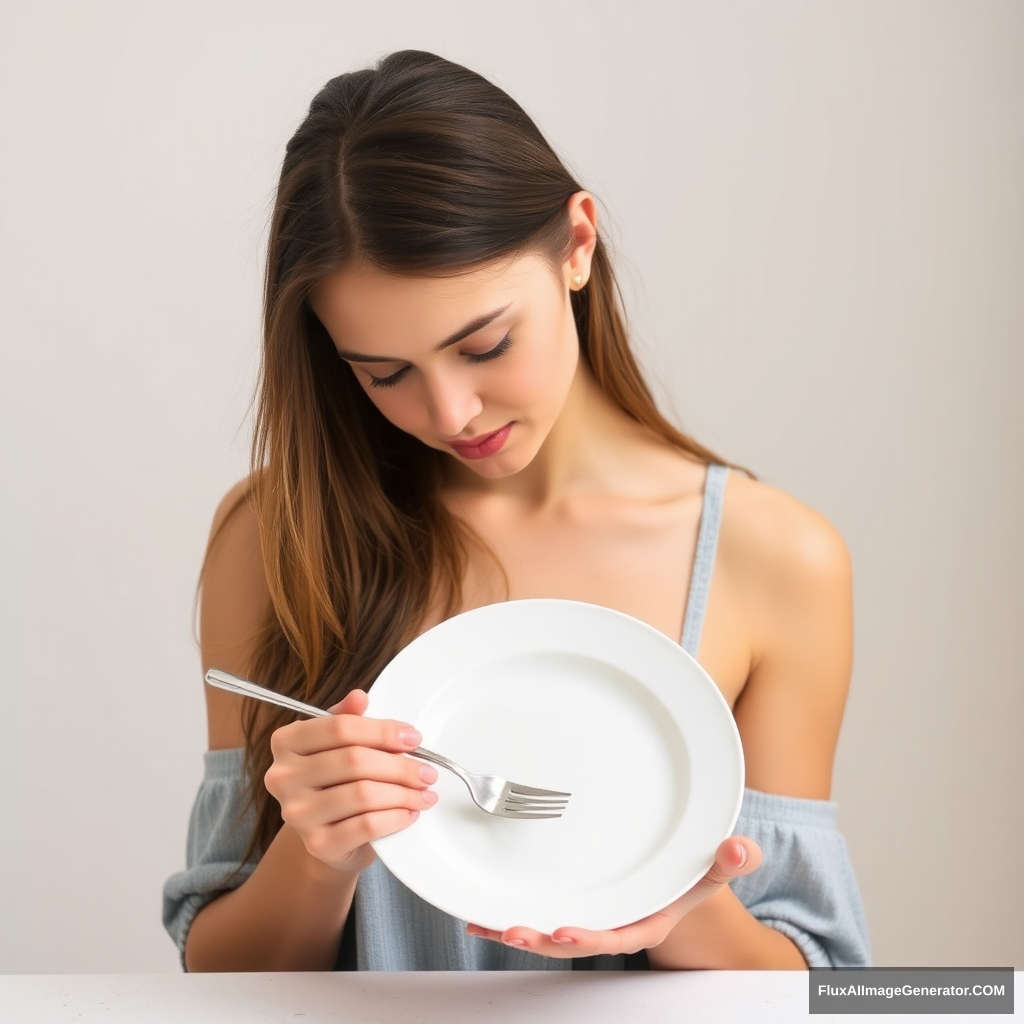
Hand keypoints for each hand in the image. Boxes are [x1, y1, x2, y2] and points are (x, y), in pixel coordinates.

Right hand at [263, 689, 437, 874]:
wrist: (327, 837)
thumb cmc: (335, 782)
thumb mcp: (337, 744)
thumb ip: (348, 719)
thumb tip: (360, 697)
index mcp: (287, 742)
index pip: (340, 728)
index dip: (383, 731)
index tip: (413, 738)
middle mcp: (283, 777)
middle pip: (355, 761)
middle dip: (400, 765)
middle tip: (427, 771)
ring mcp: (297, 813)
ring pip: (363, 794)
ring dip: (403, 793)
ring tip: (424, 792)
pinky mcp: (317, 844)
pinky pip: (366, 826)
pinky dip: (395, 817)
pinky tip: (410, 812)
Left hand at [465, 836, 760, 957]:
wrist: (681, 873)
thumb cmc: (696, 869)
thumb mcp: (716, 866)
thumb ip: (731, 860)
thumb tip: (741, 847)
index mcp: (646, 921)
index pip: (618, 936)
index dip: (591, 938)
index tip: (564, 932)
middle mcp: (615, 923)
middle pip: (575, 939)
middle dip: (543, 940)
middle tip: (513, 930)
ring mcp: (593, 914)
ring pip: (552, 930)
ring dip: (520, 930)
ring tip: (487, 924)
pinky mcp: (575, 901)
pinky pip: (540, 913)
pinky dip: (510, 914)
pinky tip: (481, 913)